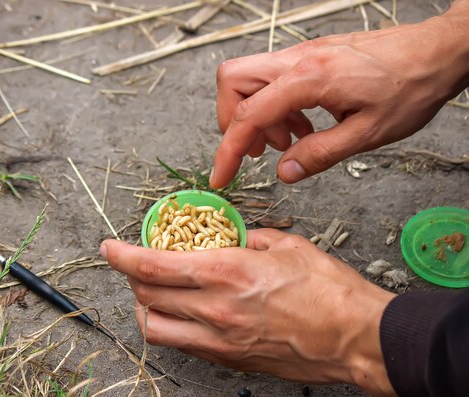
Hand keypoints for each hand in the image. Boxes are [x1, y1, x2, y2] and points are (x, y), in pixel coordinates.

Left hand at [101, 230, 395, 395]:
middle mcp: (215, 309)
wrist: (356, 339)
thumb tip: (232, 237)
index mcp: (228, 272)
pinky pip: (182, 345)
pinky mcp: (229, 361)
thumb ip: (249, 239)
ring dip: (145, 308)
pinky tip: (182, 314)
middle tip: (137, 264)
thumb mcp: (287, 245)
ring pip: (155, 329)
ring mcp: (219, 340)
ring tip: (152, 293)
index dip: (123, 256)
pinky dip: (170, 327)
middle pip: (146, 297)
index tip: (109, 247)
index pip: (154, 265)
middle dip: (132, 278)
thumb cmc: (329, 291)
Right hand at [210, 6, 468, 187]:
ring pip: (250, 79)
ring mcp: (302, 55)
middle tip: (257, 151)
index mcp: (309, 79)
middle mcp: (298, 60)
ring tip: (289, 141)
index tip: (221, 175)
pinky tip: (303, 127)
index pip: (248, 114)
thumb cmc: (411, 86)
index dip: (228, 149)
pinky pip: (273, 80)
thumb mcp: (367, 133)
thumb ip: (319, 154)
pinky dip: (276, 107)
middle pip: (233, 81)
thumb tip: (284, 172)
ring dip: (257, 115)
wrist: (437, 52)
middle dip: (232, 120)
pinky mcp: (310, 57)